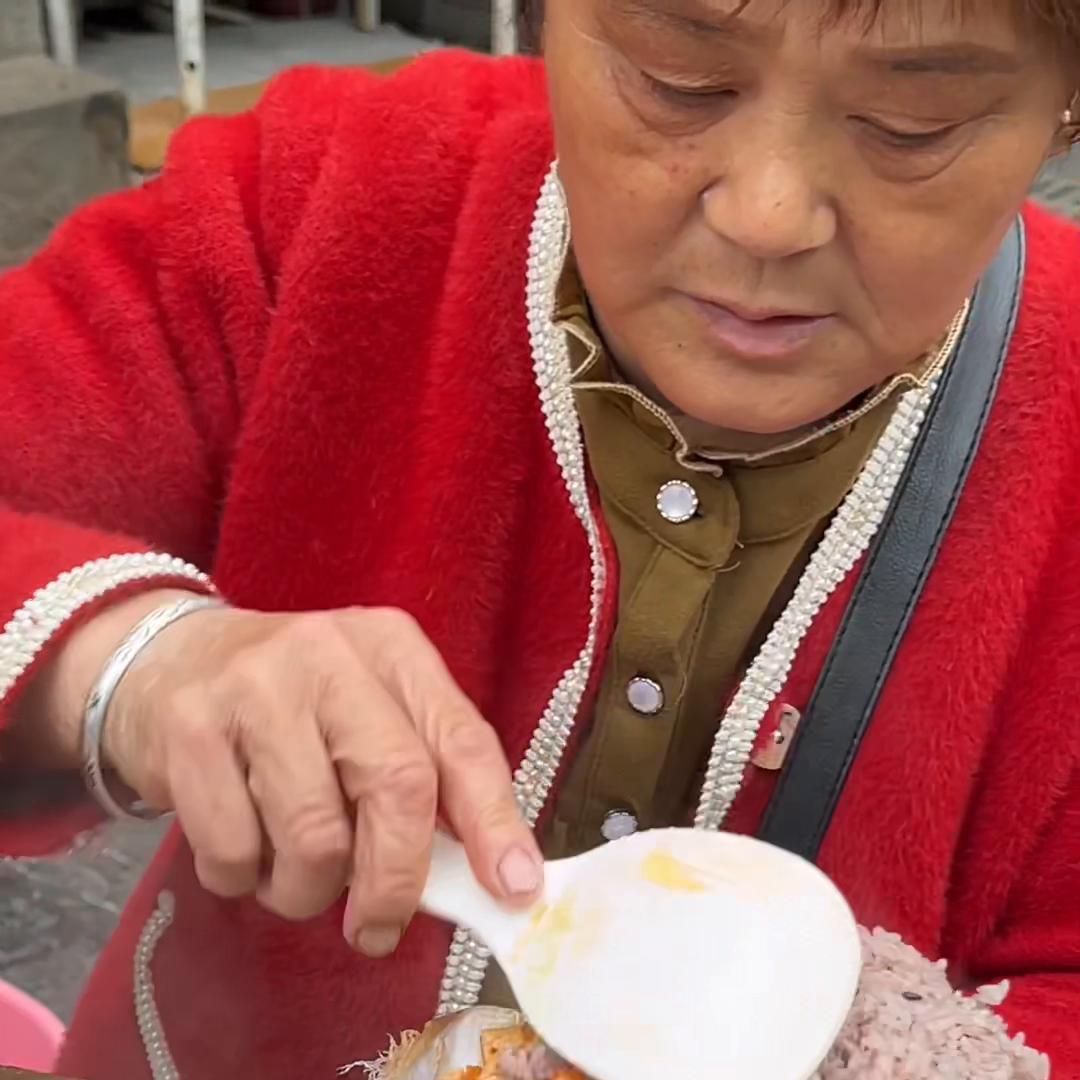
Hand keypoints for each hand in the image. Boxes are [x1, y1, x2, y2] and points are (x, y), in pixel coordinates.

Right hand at [32, 593, 542, 955]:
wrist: (168, 660)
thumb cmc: (292, 703)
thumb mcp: (368, 711)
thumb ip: (423, 774)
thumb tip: (487, 872)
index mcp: (391, 648)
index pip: (461, 739)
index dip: (493, 820)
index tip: (513, 887)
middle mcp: (330, 656)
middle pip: (396, 786)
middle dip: (396, 879)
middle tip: (378, 925)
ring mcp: (256, 687)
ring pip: (315, 837)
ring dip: (308, 890)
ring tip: (293, 872)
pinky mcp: (191, 730)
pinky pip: (235, 853)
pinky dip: (244, 880)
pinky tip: (242, 848)